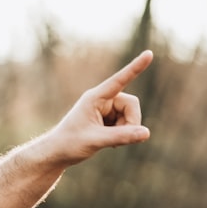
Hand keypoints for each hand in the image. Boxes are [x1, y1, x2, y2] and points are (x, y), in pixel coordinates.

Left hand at [44, 49, 152, 165]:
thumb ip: (121, 136)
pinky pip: (126, 123)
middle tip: (118, 141)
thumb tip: (146, 133)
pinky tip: (109, 142)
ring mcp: (106, 109)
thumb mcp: (96, 140)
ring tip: (109, 142)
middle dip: (131, 123)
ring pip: (131, 115)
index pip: (119, 80)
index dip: (135, 67)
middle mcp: (102, 99)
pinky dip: (122, 134)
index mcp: (94, 98)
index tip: (149, 53)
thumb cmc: (69, 144)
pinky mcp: (108, 118)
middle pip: (132, 104)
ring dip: (126, 130)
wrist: (57, 153)